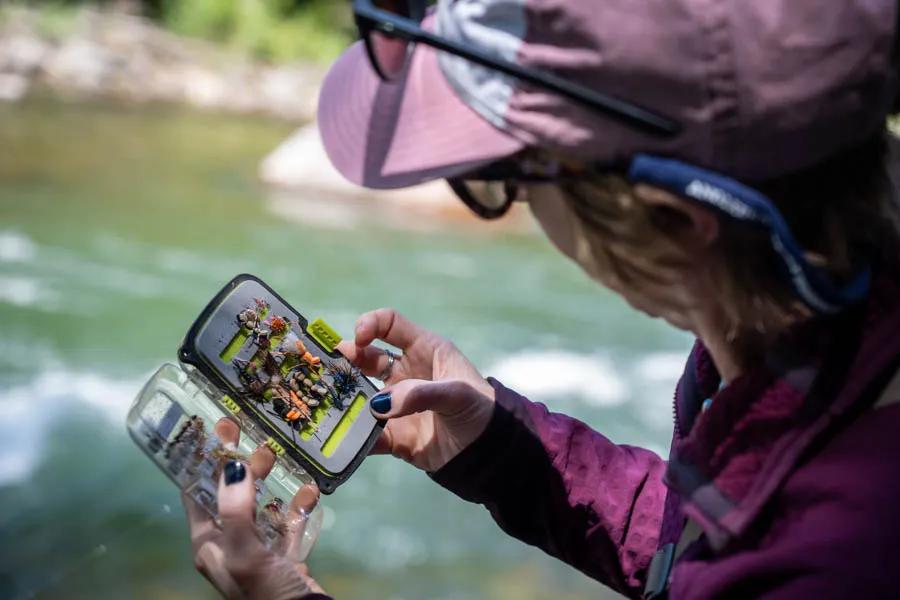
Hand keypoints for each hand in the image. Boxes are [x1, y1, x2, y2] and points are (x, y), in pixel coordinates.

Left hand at [182, 418, 326, 599]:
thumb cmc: (265, 590)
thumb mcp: (245, 550)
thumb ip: (236, 508)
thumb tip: (232, 464)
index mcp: (209, 546)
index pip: (197, 496)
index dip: (203, 464)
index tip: (215, 433)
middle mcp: (229, 545)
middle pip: (231, 496)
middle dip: (242, 467)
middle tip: (257, 441)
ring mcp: (258, 550)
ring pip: (260, 506)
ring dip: (270, 481)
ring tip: (279, 458)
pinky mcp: (283, 556)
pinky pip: (288, 523)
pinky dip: (297, 505)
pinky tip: (308, 491)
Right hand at [337, 308, 494, 471]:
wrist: (490, 454)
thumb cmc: (481, 411)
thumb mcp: (457, 394)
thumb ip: (420, 394)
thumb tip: (379, 404)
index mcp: (424, 350)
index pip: (390, 325)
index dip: (370, 325)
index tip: (358, 338)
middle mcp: (405, 373)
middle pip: (366, 357)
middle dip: (345, 359)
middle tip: (326, 367)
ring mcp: (396, 404)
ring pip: (360, 394)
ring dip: (343, 396)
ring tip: (325, 400)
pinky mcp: (393, 435)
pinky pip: (365, 433)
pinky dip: (352, 436)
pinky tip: (339, 438)